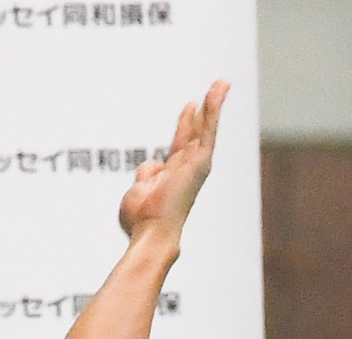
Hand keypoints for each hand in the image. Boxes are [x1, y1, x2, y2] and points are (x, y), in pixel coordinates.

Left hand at [119, 79, 228, 243]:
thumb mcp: (137, 191)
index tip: (190, 106)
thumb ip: (145, 175)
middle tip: (214, 89)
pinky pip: (208, 130)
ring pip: (206, 129)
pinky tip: (218, 91)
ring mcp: (195, 166)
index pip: (181, 144)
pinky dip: (214, 110)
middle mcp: (187, 170)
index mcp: (172, 176)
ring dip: (215, 104)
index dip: (185, 124)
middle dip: (204, 111)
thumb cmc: (141, 221)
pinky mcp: (201, 162)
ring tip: (222, 83)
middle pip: (197, 133)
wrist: (150, 232)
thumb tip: (151, 164)